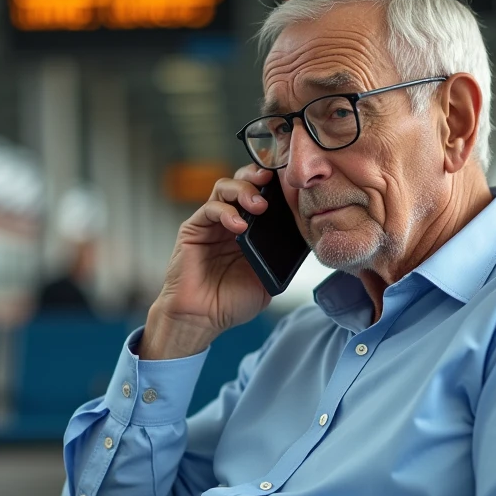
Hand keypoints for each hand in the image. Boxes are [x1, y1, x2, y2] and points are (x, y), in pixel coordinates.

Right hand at [141, 164, 274, 359]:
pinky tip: (238, 226)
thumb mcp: (266, 282)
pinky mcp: (194, 228)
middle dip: (258, 177)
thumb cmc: (230, 303)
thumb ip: (280, 261)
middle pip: (243, 182)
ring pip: (225, 188)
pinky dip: (226, 212)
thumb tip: (301, 240)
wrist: (200, 318)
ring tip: (259, 206)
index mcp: (251, 231)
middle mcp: (231, 221)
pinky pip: (210, 208)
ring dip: (244, 190)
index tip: (291, 185)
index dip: (275, 184)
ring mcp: (212, 223)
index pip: (263, 195)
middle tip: (272, 183)